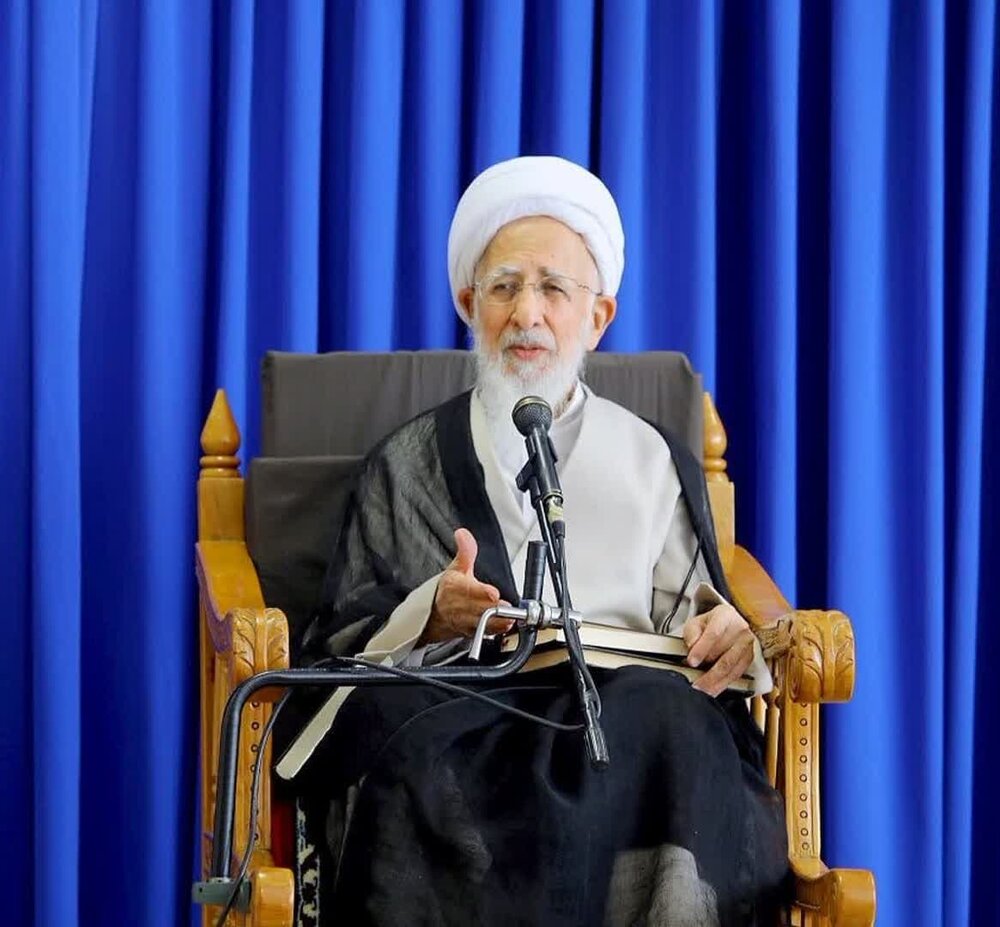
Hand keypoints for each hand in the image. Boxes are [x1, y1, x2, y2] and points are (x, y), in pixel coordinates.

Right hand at [420, 528, 513, 643]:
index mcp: (455, 587)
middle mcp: (460, 606)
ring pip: (482, 624)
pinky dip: (495, 629)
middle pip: (479, 608)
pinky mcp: (471, 631)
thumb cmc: (447, 590)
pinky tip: (504, 624)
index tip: (493, 593)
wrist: (434, 614)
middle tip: (508, 607)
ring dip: (496, 622)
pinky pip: (484, 632)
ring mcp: (466, 620)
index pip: (469, 590)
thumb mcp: (456, 567)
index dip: (482, 592)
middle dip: (494, 609)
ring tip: (509, 618)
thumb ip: (466, 551)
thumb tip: (463, 534)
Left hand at [683, 603, 755, 697]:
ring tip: (702, 690)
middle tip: (694, 682)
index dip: (702, 649)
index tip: (691, 661)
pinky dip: (723, 684)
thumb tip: (692, 647)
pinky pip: (736, 674)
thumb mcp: (696, 623)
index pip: (714, 633)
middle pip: (724, 654)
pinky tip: (713, 690)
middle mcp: (741, 629)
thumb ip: (692, 633)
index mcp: (725, 615)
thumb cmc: (711, 624)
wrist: (729, 623)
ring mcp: (748, 644)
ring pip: (731, 667)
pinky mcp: (750, 658)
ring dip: (715, 681)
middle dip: (707, 671)